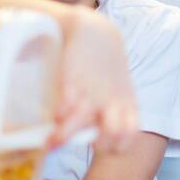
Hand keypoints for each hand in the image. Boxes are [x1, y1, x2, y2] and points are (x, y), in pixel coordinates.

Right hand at [49, 11, 138, 153]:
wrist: (97, 33)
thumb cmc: (106, 69)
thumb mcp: (119, 90)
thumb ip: (115, 112)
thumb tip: (94, 136)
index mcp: (126, 105)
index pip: (129, 136)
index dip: (116, 145)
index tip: (100, 143)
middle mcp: (112, 101)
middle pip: (114, 134)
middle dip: (98, 144)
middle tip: (81, 141)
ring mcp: (92, 92)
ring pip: (82, 123)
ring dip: (64, 136)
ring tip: (50, 142)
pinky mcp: (73, 81)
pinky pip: (65, 106)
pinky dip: (58, 116)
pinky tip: (52, 117)